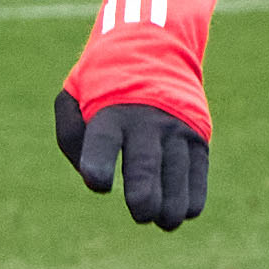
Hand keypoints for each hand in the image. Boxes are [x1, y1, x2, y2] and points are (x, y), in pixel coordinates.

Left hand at [56, 92, 205, 229]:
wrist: (156, 50)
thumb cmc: (107, 86)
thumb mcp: (75, 92)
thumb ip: (70, 132)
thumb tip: (89, 175)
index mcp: (111, 111)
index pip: (104, 140)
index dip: (99, 164)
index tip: (98, 183)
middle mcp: (146, 121)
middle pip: (145, 166)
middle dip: (143, 199)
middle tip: (140, 212)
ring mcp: (176, 129)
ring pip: (177, 178)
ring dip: (169, 209)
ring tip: (160, 219)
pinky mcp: (198, 138)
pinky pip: (198, 178)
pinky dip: (191, 202)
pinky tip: (179, 212)